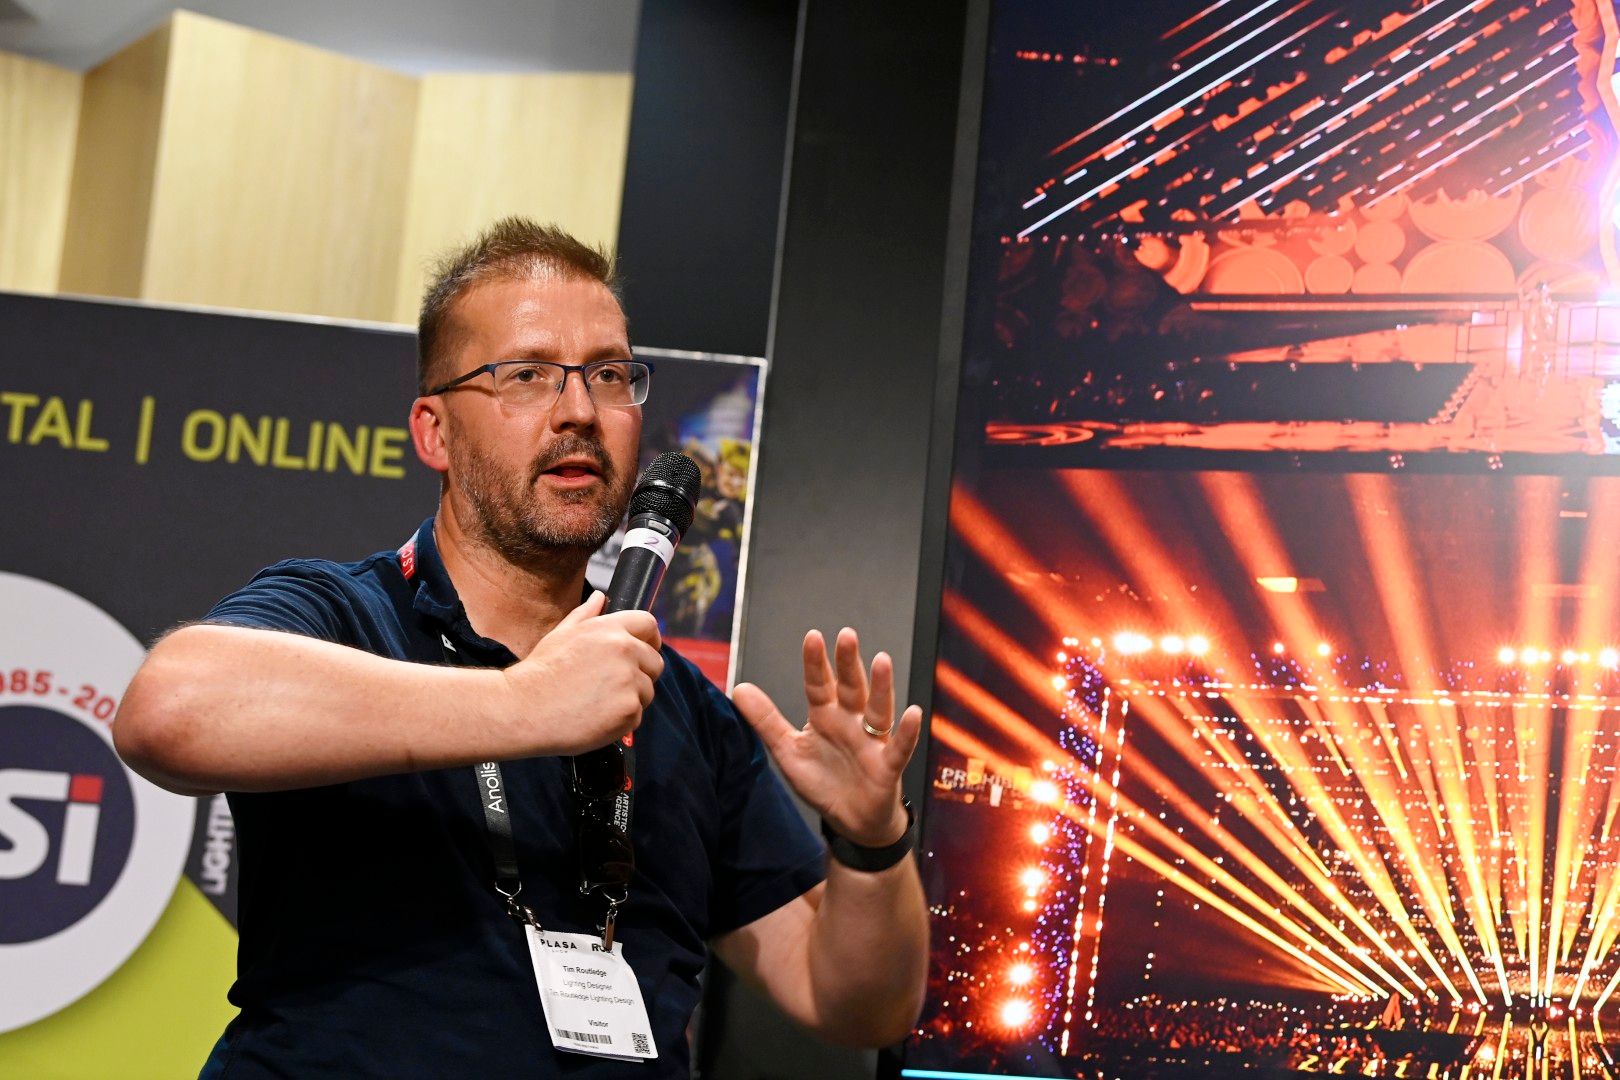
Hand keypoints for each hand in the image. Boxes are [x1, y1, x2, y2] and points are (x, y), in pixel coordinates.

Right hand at [501, 591, 663, 755]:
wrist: (524, 708)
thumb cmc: (541, 672)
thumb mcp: (561, 634)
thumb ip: (586, 615)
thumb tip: (600, 598)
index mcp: (610, 629)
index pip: (649, 625)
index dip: (650, 640)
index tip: (645, 652)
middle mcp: (624, 651)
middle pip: (655, 662)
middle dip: (640, 674)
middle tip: (611, 686)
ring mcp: (629, 681)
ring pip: (647, 691)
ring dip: (629, 699)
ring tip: (597, 702)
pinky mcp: (628, 710)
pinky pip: (637, 716)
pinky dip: (621, 720)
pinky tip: (596, 717)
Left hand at [732, 628, 922, 846]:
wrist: (852, 821)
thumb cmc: (823, 781)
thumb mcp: (788, 750)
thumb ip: (766, 720)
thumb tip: (738, 688)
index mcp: (826, 716)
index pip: (819, 685)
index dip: (816, 663)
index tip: (812, 636)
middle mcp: (851, 722)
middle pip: (851, 688)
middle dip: (849, 663)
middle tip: (847, 635)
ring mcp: (871, 742)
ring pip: (877, 710)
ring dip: (881, 687)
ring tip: (882, 661)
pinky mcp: (887, 766)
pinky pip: (899, 748)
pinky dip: (906, 732)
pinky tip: (912, 713)